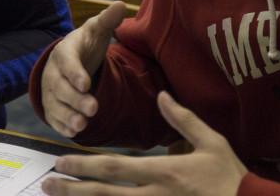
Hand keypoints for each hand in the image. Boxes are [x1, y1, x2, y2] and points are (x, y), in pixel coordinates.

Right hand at [41, 1, 126, 137]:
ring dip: (67, 115)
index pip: (66, 62)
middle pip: (59, 87)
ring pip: (55, 105)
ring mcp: (50, 91)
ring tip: (82, 125)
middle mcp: (53, 72)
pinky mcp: (52, 106)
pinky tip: (74, 132)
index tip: (86, 83)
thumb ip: (107, 20)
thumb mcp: (96, 31)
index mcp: (64, 52)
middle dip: (74, 99)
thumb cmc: (85, 45)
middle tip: (93, 108)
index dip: (74, 73)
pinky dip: (62, 126)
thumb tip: (120, 4)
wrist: (70, 61)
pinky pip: (53, 118)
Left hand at [42, 92, 246, 195]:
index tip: (62, 160)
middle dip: (73, 189)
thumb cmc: (232, 178)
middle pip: (105, 195)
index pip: (116, 168)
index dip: (85, 165)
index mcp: (164, 172)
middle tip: (46, 183)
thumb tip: (161, 94)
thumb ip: (183, 119)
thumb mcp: (212, 142)